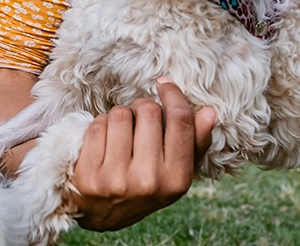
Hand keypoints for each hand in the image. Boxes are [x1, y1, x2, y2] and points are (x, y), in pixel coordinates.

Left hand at [70, 78, 217, 230]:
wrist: (101, 215)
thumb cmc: (144, 184)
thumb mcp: (175, 171)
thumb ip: (194, 142)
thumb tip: (209, 113)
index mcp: (177, 180)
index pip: (180, 121)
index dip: (173, 95)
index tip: (165, 85)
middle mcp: (149, 181)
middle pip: (149, 112)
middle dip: (142, 108)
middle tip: (137, 120)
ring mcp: (117, 180)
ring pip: (120, 114)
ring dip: (119, 115)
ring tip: (120, 132)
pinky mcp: (89, 176)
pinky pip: (97, 126)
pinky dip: (99, 125)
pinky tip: (102, 141)